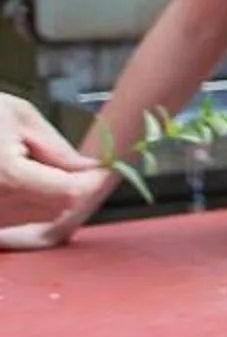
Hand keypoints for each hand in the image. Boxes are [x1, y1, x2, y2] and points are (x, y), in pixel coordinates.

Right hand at [0, 94, 106, 242]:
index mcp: (6, 174)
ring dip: (55, 198)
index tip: (106, 170)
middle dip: (77, 189)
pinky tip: (28, 181)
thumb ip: (55, 147)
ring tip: (47, 168)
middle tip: (86, 169)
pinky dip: (31, 205)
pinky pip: (16, 220)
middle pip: (58, 209)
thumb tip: (88, 168)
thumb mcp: (18, 116)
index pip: (69, 192)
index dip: (93, 182)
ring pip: (40, 218)